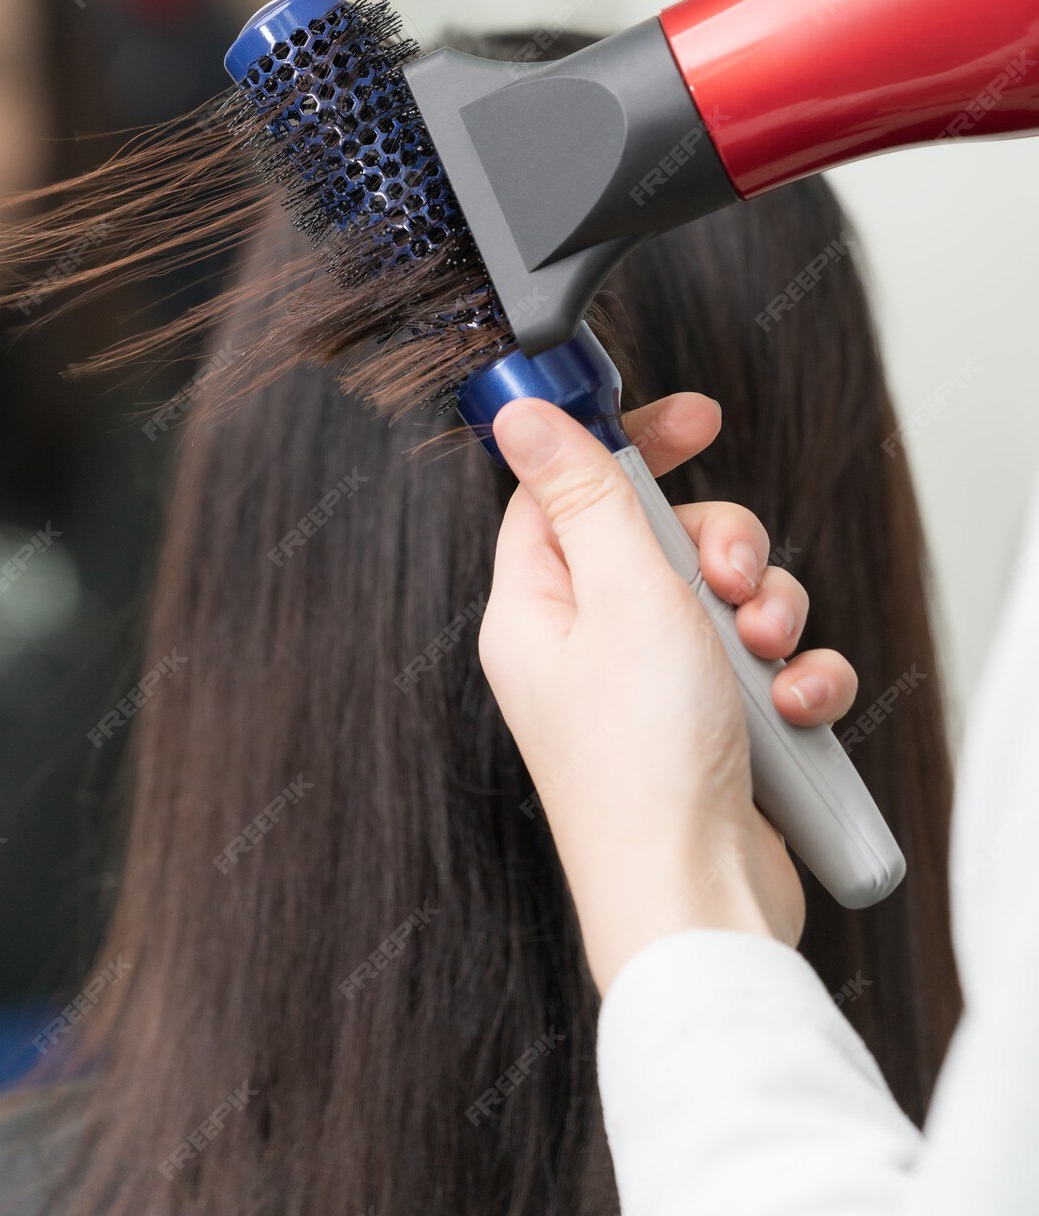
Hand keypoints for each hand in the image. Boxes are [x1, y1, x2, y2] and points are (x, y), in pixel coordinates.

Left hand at [478, 395, 857, 996]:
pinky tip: (793, 708)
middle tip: (734, 581)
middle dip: (723, 547)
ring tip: (766, 655)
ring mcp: (650, 691)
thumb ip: (585, 494)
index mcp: (536, 608)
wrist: (696, 904)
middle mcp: (585, 646)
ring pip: (725, 601)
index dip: (628, 445)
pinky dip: (791, 681)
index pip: (564, 490)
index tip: (696, 420)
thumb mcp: (620, 592)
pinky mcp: (710, 732)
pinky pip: (764, 670)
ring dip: (768, 614)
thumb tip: (525, 415)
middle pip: (659, 539)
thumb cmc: (642, 760)